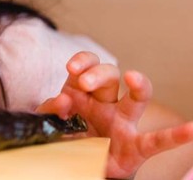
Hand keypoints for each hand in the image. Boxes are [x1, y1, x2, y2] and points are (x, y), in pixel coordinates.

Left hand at [37, 51, 192, 178]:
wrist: (77, 168)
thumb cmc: (66, 138)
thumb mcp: (51, 121)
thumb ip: (50, 110)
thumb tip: (60, 101)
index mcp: (83, 92)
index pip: (86, 65)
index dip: (82, 61)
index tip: (71, 68)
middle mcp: (105, 102)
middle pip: (109, 75)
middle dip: (97, 74)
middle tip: (85, 83)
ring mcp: (122, 122)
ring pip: (136, 99)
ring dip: (138, 86)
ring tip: (134, 78)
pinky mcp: (135, 146)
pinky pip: (156, 140)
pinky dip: (175, 136)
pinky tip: (191, 129)